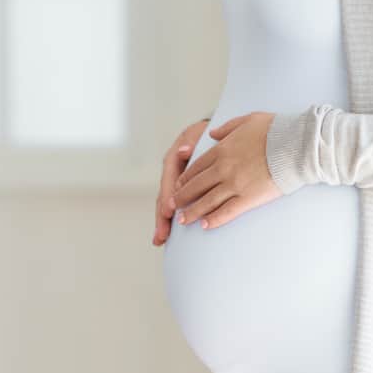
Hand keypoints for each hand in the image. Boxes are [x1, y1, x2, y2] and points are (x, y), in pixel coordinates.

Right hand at [152, 118, 209, 245]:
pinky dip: (170, 220)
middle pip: (164, 195)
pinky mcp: (181, 191)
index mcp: (175, 157)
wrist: (212, 136)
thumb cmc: (208, 136)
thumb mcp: (201, 133)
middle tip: (162, 233)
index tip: (170, 209)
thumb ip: (193, 140)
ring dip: (163, 222)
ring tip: (160, 239)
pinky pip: (174, 206)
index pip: (169, 178)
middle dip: (162, 215)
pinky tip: (166, 236)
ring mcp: (174, 182)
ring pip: (167, 203)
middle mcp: (171, 172)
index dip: (169, 194)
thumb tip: (184, 150)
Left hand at [173, 111, 281, 229]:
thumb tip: (212, 133)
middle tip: (173, 205)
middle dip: (183, 196)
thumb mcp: (248, 120)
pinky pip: (226, 212)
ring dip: (192, 212)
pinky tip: (205, 225)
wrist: (296, 144)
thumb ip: (227, 127)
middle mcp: (224, 168)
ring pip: (207, 201)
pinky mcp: (248, 198)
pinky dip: (214, 219)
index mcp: (223, 149)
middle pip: (196, 185)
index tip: (179, 185)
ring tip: (183, 220)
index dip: (185, 177)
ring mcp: (234, 184)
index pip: (197, 166)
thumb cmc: (276, 130)